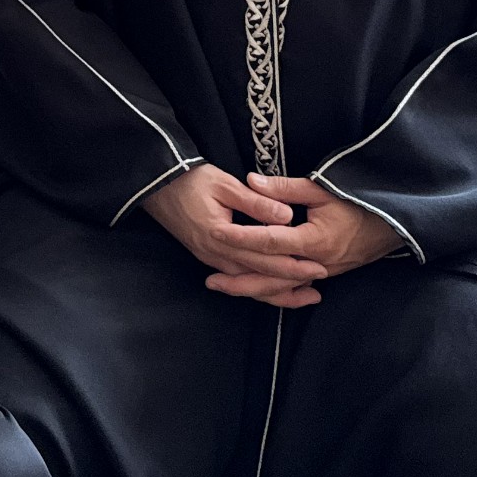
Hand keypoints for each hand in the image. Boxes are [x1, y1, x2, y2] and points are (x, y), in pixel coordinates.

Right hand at [143, 165, 324, 304]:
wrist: (155, 185)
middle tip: (320, 283)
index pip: (265, 257)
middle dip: (291, 282)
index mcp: (222, 236)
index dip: (293, 264)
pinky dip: (258, 286)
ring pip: (248, 284)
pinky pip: (238, 279)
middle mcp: (216, 254)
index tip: (319, 266)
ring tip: (304, 296)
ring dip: (276, 291)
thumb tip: (287, 217)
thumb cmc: (190, 180)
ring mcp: (210, 259)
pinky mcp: (208, 257)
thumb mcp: (224, 184)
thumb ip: (257, 202)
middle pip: (259, 276)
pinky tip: (273, 289)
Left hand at [203, 176, 401, 306]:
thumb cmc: (358, 202)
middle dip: (239, 280)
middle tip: (210, 280)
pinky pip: (294, 287)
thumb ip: (284, 188)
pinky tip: (253, 291)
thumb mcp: (322, 188)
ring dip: (252, 289)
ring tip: (223, 287)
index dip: (242, 239)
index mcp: (314, 240)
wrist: (395, 224)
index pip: (270, 242)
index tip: (217, 234)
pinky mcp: (325, 275)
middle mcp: (316, 263)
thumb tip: (250, 181)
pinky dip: (273, 291)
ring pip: (281, 288)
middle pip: (271, 277)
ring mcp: (322, 273)